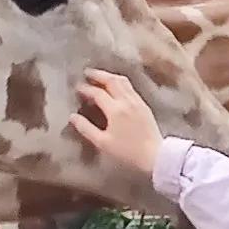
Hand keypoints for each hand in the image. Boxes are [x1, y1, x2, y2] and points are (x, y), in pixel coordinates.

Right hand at [72, 69, 164, 189]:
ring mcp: (137, 102)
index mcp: (115, 110)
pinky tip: (116, 87)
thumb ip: (86, 128)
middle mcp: (127, 101)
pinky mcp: (144, 105)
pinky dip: (120, 83)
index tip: (77, 87)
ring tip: (101, 77)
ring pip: (123, 82)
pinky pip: (130, 87)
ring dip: (110, 77)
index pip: (97, 93)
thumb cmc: (127, 152)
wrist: (155, 155)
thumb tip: (73, 117)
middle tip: (87, 73)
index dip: (86, 89)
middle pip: (112, 81)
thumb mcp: (103, 143)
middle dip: (98, 75)